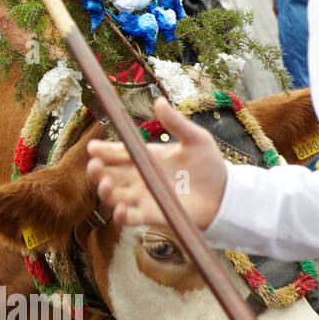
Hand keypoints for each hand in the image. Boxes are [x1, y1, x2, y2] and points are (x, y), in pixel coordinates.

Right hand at [85, 96, 227, 229]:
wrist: (225, 195)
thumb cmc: (210, 166)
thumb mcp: (195, 139)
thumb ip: (175, 123)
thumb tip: (158, 100)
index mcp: (146, 157)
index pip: (117, 153)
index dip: (102, 150)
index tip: (92, 148)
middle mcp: (139, 178)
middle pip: (108, 175)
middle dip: (96, 171)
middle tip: (95, 165)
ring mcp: (142, 198)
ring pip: (112, 196)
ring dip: (104, 191)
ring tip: (106, 184)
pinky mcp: (150, 216)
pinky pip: (128, 218)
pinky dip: (120, 215)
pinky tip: (121, 208)